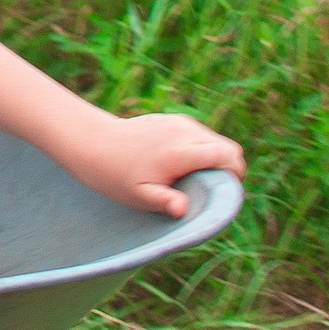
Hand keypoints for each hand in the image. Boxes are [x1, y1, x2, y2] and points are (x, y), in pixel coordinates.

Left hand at [71, 111, 244, 218]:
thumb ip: (163, 201)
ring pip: (214, 139)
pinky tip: (182, 164)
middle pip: (226, 146)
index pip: (226, 154)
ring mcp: (179, 122)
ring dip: (214, 157)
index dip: (235, 173)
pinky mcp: (173, 119)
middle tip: (212, 188)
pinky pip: (199, 134)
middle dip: (227, 167)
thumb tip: (183, 209)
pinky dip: (201, 149)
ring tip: (195, 178)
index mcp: (179, 151)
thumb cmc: (115, 175)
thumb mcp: (138, 195)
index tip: (227, 190)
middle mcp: (184, 131)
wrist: (93, 142)